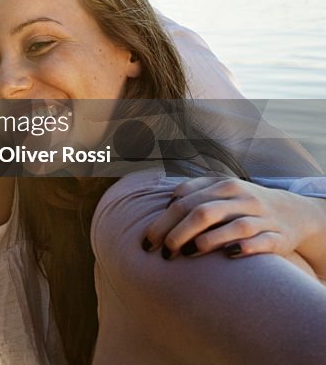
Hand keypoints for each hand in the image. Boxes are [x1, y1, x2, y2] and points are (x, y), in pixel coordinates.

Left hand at [142, 177, 319, 264]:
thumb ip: (193, 190)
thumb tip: (167, 202)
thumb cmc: (242, 203)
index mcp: (224, 185)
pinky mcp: (280, 237)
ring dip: (208, 240)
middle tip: (163, 253)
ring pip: (234, 226)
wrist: (293, 211)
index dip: (163, 222)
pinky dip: (246, 247)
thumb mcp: (220, 189)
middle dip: (178, 233)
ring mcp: (263, 218)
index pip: (185, 201)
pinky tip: (230, 254)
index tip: (148, 242)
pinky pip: (263, 242)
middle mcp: (243, 199)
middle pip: (204, 213)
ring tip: (187, 254)